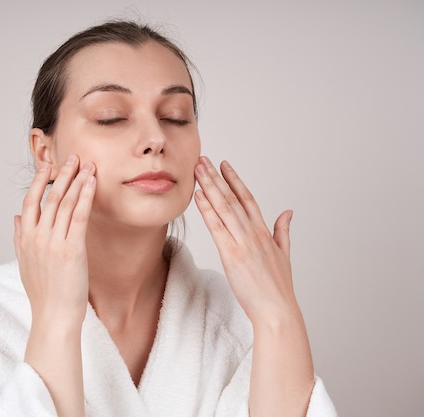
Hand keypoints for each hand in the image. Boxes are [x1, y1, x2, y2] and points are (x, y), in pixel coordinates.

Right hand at [14, 154, 95, 325]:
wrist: (54, 316)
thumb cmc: (43, 293)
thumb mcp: (24, 263)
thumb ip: (19, 237)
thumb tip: (15, 217)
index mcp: (25, 238)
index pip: (30, 201)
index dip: (39, 181)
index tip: (48, 165)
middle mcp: (37, 236)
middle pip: (49, 197)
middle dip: (62, 174)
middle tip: (73, 157)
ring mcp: (53, 242)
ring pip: (64, 202)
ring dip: (76, 180)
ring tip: (87, 165)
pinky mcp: (71, 249)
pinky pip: (78, 216)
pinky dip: (85, 196)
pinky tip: (92, 182)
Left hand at [193, 157, 297, 322]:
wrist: (277, 310)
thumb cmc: (278, 288)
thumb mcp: (284, 254)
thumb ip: (283, 231)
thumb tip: (288, 212)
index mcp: (264, 232)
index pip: (248, 198)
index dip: (235, 180)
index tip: (224, 165)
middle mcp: (253, 232)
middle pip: (232, 198)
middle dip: (217, 177)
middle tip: (203, 159)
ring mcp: (242, 242)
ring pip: (224, 207)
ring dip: (209, 186)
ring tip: (198, 169)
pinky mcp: (232, 254)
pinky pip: (216, 227)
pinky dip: (207, 209)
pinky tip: (198, 195)